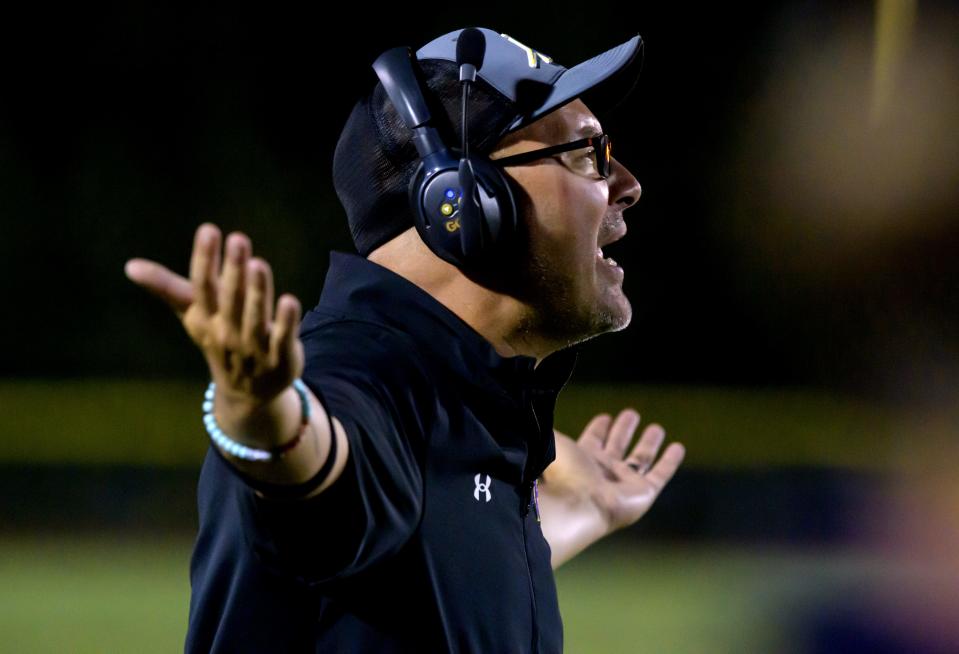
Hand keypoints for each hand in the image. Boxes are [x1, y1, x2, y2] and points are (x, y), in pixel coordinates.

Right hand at [124, 223, 303, 414]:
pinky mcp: (280, 357)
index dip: (205, 259)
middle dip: (234, 270)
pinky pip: (282, 338)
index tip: (209, 230)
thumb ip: (166, 287)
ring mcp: (254, 347)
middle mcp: (227, 332)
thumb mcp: (192, 315)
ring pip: (255, 317)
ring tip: (259, 264)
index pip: (202, 286)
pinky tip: (290, 301)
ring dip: (257, 292)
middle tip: (238, 239)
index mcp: (205, 318)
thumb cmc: (218, 338)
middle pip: (230, 299)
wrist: (245, 392)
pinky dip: (285, 322)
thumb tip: (129, 265)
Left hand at [546, 409, 684, 532]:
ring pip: (639, 459)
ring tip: (656, 428)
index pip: (592, 441)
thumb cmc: (562, 473)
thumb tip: (536, 407)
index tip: (604, 417)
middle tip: (630, 414)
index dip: (598, 429)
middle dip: (622, 431)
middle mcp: (602, 471)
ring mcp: (623, 483)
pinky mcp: (642, 493)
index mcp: (580, 460)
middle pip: (615, 448)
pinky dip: (669, 462)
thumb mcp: (552, 441)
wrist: (577, 504)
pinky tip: (678, 447)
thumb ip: (547, 425)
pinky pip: (660, 474)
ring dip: (647, 444)